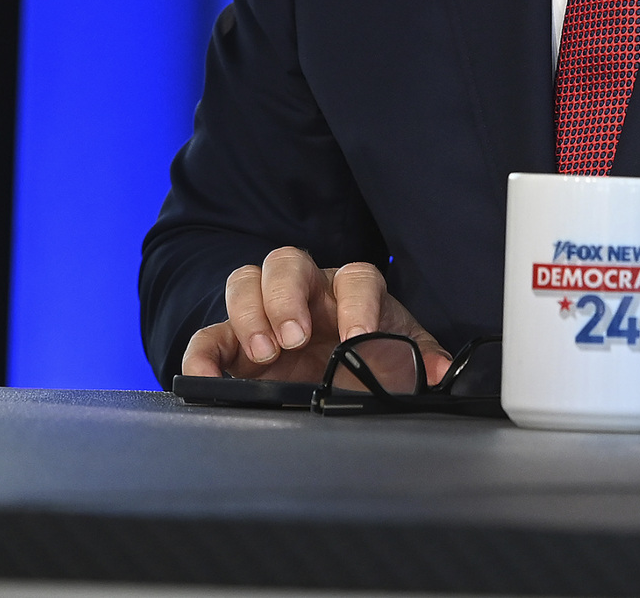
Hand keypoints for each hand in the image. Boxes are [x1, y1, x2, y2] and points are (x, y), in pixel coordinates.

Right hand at [179, 248, 451, 387]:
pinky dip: (202, 353)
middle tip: (294, 339)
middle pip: (289, 262)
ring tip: (263, 352)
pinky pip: (209, 335)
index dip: (358, 305)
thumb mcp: (397, 358)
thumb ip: (417, 359)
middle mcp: (305, 291)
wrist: (333, 377)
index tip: (358, 340)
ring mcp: (264, 312)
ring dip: (250, 313)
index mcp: (351, 290)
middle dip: (288, 296)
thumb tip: (437, 371)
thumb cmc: (368, 356)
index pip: (357, 279)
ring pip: (246, 281)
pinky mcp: (231, 343)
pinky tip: (204, 377)